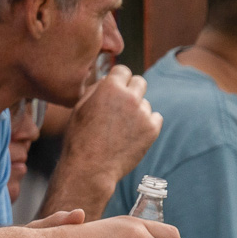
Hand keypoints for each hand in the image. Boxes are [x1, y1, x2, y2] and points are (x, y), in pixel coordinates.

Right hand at [57, 65, 162, 189]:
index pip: (123, 70)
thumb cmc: (80, 137)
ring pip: (146, 103)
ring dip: (138, 111)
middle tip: (122, 106)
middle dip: (132, 90)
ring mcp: (143, 114)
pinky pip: (156, 118)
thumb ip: (98, 89)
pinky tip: (134, 134)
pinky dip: (148, 124)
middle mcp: (130, 97)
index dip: (118, 79)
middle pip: (140, 82)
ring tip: (122, 128)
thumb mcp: (81, 106)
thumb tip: (110, 80)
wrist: (90, 167)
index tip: (116, 89)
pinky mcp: (152, 130)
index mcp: (110, 87)